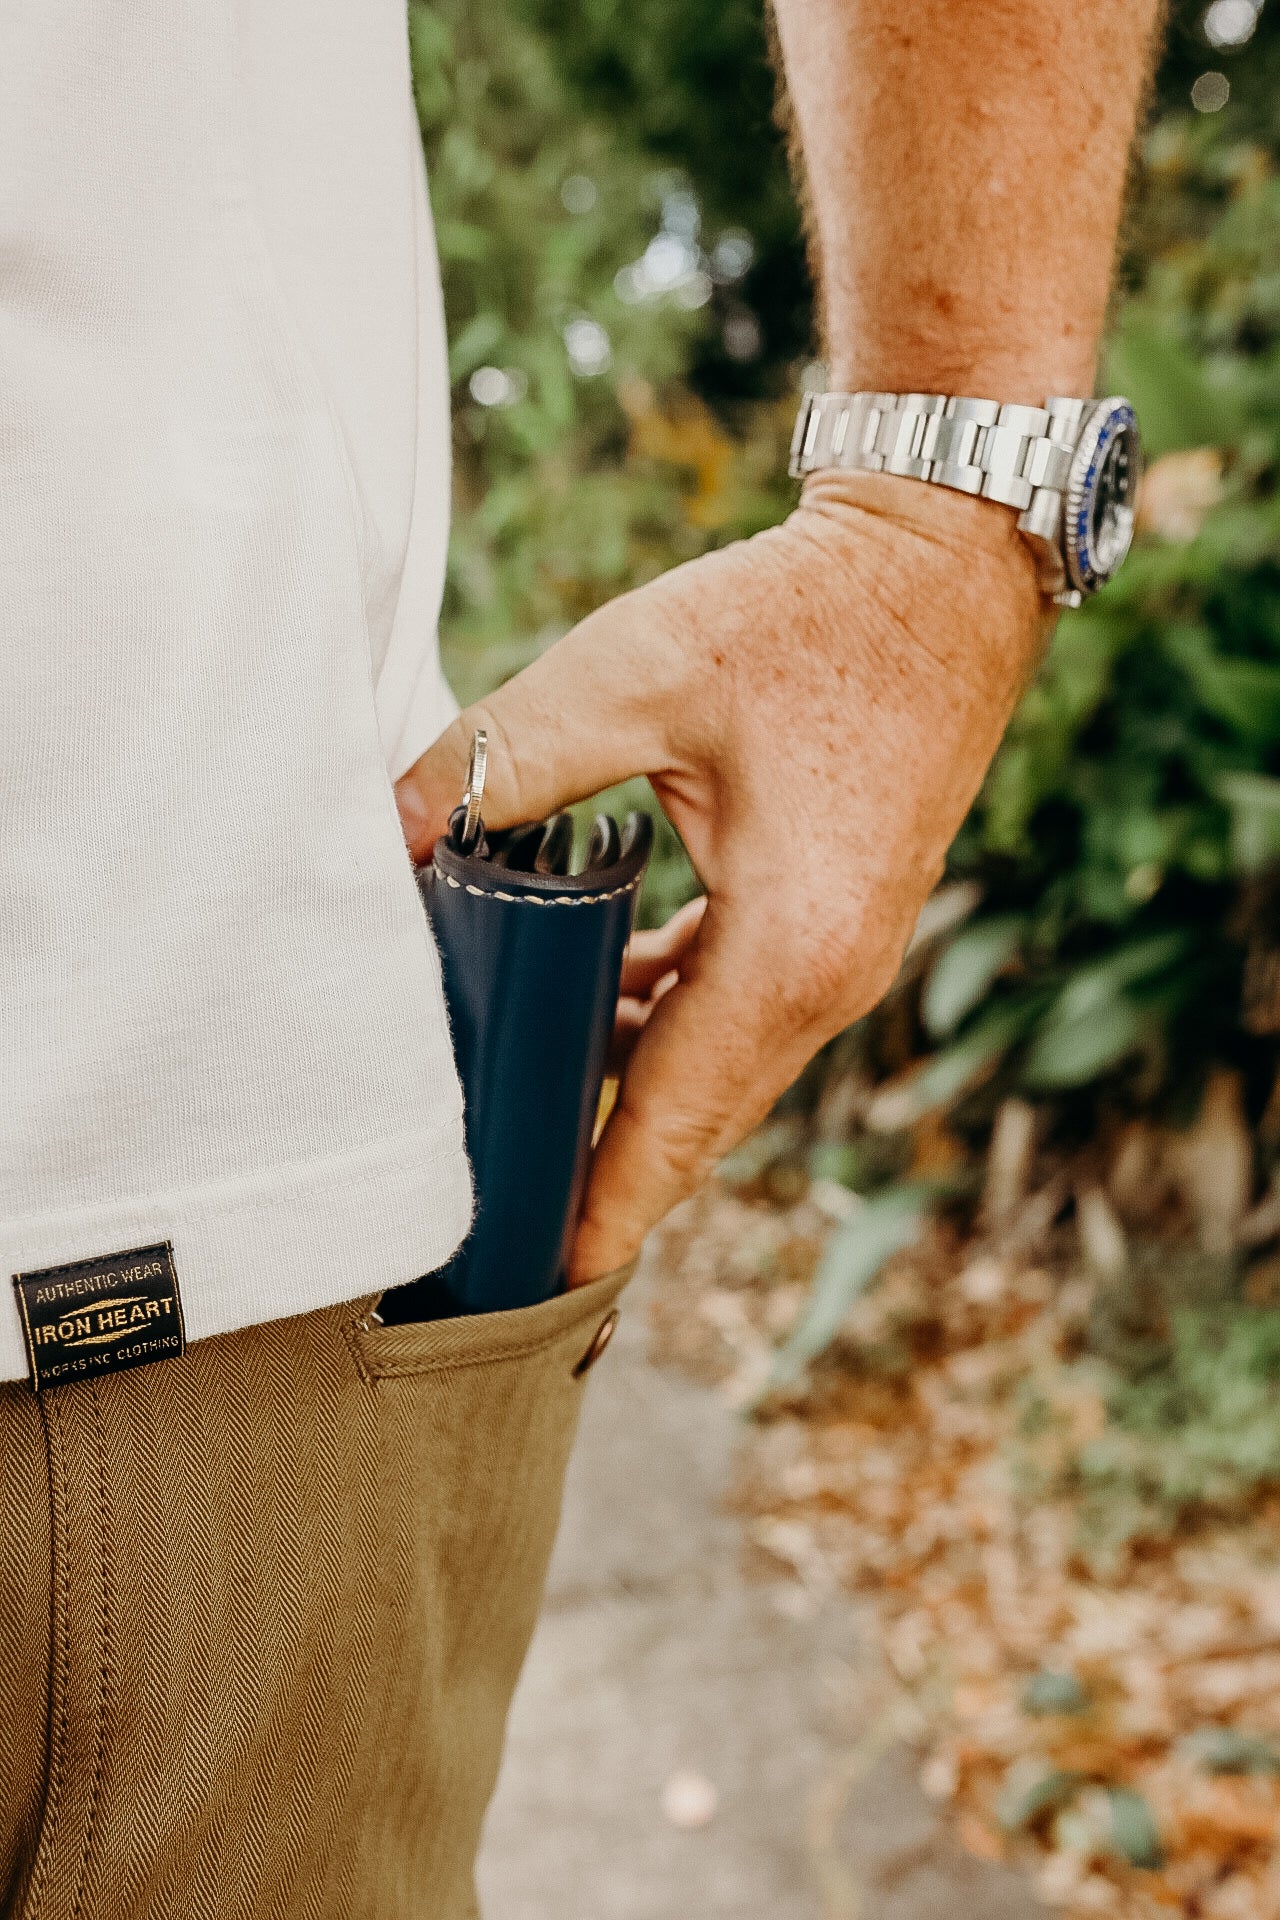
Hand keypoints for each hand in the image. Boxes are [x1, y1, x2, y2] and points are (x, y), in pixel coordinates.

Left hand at [396, 471, 1046, 1283]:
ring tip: (524, 1085)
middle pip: (696, 1114)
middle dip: (598, 1158)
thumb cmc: (806, 618)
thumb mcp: (633, 677)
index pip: (673, 1117)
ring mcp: (847, 959)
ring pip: (718, 1066)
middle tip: (496, 1191)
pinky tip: (605, 986)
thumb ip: (499, 760)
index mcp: (791, 952)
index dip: (600, 1200)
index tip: (537, 1271)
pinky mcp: (840, 923)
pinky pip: (743, 1012)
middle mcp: (831, 981)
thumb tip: (390, 831)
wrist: (943, 572)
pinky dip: (670, 1020)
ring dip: (627, 1081)